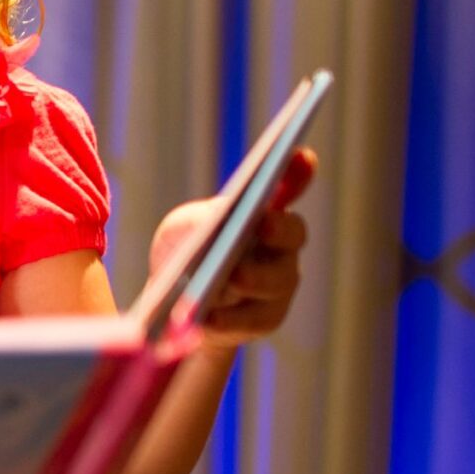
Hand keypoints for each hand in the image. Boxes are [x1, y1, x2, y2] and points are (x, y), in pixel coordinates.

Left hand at [149, 146, 316, 346]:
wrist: (175, 305)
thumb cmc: (185, 253)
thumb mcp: (182, 229)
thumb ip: (202, 219)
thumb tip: (219, 220)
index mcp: (264, 212)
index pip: (288, 186)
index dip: (297, 171)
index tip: (299, 153)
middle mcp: (282, 245)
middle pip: (291, 233)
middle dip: (277, 228)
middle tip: (260, 222)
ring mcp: (280, 284)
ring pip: (277, 280)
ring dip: (253, 278)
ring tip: (228, 276)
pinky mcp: (266, 319)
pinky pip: (254, 320)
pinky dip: (230, 319)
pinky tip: (207, 319)